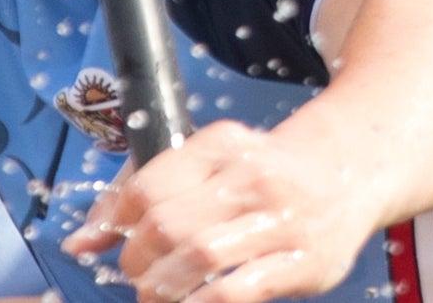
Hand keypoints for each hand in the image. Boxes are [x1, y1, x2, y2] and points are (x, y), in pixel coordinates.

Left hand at [65, 118, 373, 302]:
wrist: (354, 171)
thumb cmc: (267, 174)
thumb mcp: (213, 163)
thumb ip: (144, 194)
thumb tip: (78, 244)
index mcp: (227, 145)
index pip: (148, 187)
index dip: (115, 224)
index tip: (111, 242)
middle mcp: (258, 176)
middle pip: (167, 226)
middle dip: (137, 261)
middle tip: (140, 273)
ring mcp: (285, 219)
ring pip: (198, 258)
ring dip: (161, 288)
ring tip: (159, 293)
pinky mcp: (305, 261)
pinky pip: (235, 292)